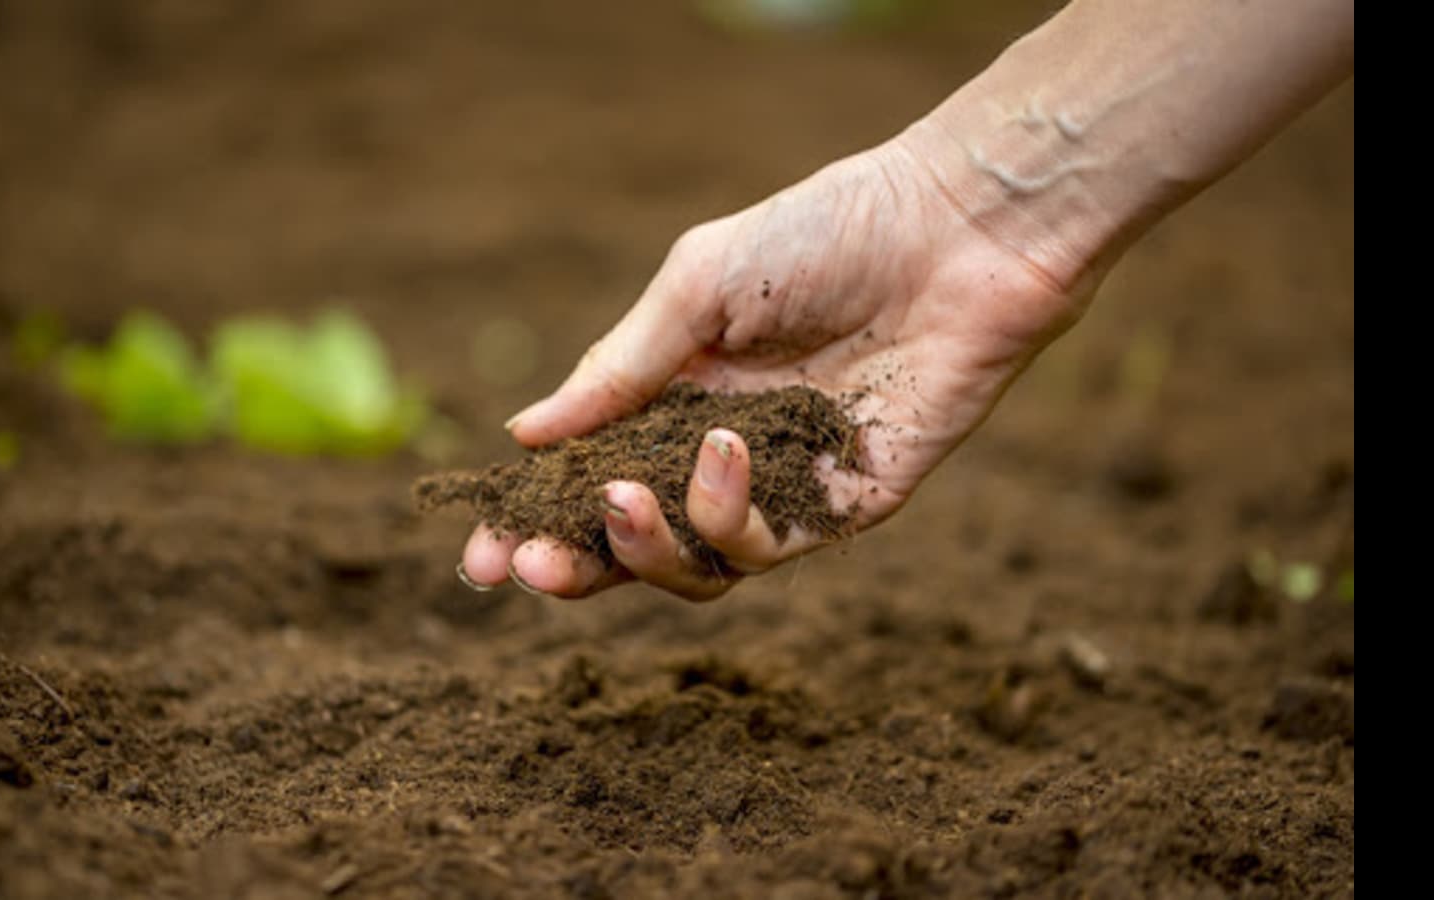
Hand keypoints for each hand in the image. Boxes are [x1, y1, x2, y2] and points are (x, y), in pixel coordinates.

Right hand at [459, 138, 1093, 600]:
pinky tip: (724, 449)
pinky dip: (728, 514)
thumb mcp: (697, 287)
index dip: (534, 520)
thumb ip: (616, 368)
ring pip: (695, 568)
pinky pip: (768, 548)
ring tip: (627, 492)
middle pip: (633, 546)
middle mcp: (720, 453)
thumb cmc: (825, 233)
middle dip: (576, 567)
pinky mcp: (844, 506)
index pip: (589, 478)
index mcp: (673, 397)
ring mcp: (782, 486)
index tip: (482, 551)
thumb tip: (523, 435)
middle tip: (531, 568)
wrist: (955, 231)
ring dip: (646, 546)